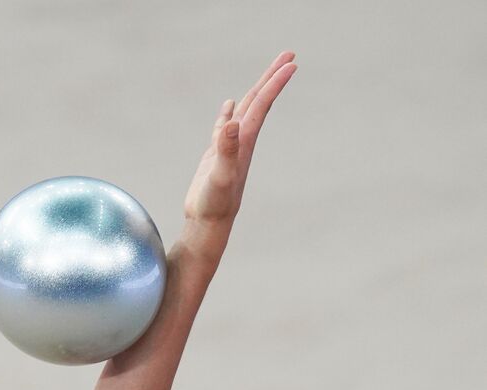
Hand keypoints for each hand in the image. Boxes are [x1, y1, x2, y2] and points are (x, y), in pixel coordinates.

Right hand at [182, 51, 297, 258]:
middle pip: (258, 103)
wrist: (207, 224)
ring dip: (255, 92)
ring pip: (244, 113)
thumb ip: (226, 151)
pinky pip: (224, 128)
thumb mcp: (220, 176)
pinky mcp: (215, 157)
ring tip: (267, 75)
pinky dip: (228, 114)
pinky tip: (229, 106)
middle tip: (289, 55)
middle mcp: (240, 142)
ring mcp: (228, 149)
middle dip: (272, 79)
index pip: (261, 105)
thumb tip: (233, 124)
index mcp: (244, 142)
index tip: (292, 62)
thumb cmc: (215, 205)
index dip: (275, 83)